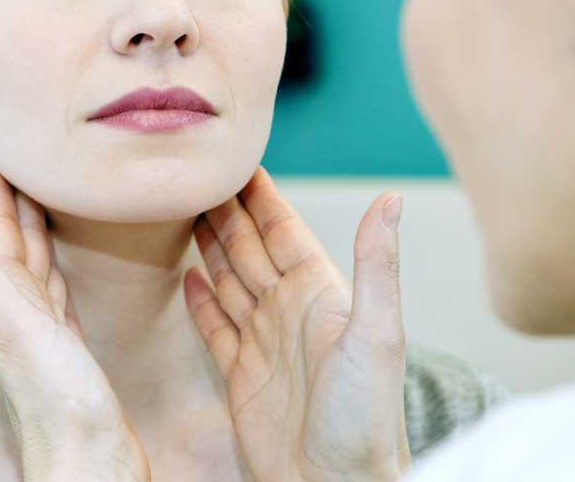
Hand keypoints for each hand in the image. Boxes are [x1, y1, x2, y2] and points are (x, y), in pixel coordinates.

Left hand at [0, 162, 149, 481]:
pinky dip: (58, 272)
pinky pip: (60, 296)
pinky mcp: (71, 351)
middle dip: (13, 206)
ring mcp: (45, 335)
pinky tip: (61, 267)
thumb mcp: (17, 327)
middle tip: (16, 165)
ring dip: (36, 235)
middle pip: (14, 248)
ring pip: (37, 270)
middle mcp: (21, 316)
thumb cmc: (59, 404)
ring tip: (40, 200)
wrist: (92, 462)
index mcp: (7, 303)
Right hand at [182, 167, 410, 481]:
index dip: (260, 196)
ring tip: (184, 212)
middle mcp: (289, 311)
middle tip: (197, 173)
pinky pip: (215, 327)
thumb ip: (377, 264)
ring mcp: (263, 341)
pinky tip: (187, 276)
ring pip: (229, 280)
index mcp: (320, 293)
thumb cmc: (364, 417)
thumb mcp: (376, 333)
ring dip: (209, 246)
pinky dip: (200, 300)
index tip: (238, 159)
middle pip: (249, 248)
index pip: (283, 230)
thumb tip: (391, 198)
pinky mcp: (240, 374)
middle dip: (225, 211)